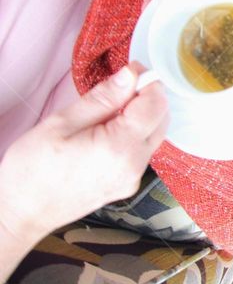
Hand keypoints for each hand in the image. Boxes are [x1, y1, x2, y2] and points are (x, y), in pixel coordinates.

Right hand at [0, 64, 168, 242]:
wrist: (20, 213)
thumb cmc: (32, 170)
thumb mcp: (62, 123)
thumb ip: (103, 98)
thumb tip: (130, 75)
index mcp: (120, 147)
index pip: (155, 104)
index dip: (147, 82)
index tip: (132, 71)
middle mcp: (134, 165)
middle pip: (161, 120)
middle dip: (148, 98)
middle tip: (121, 87)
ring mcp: (132, 178)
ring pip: (154, 136)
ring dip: (141, 117)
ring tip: (108, 111)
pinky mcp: (127, 185)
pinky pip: (141, 152)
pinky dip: (133, 136)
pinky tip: (107, 132)